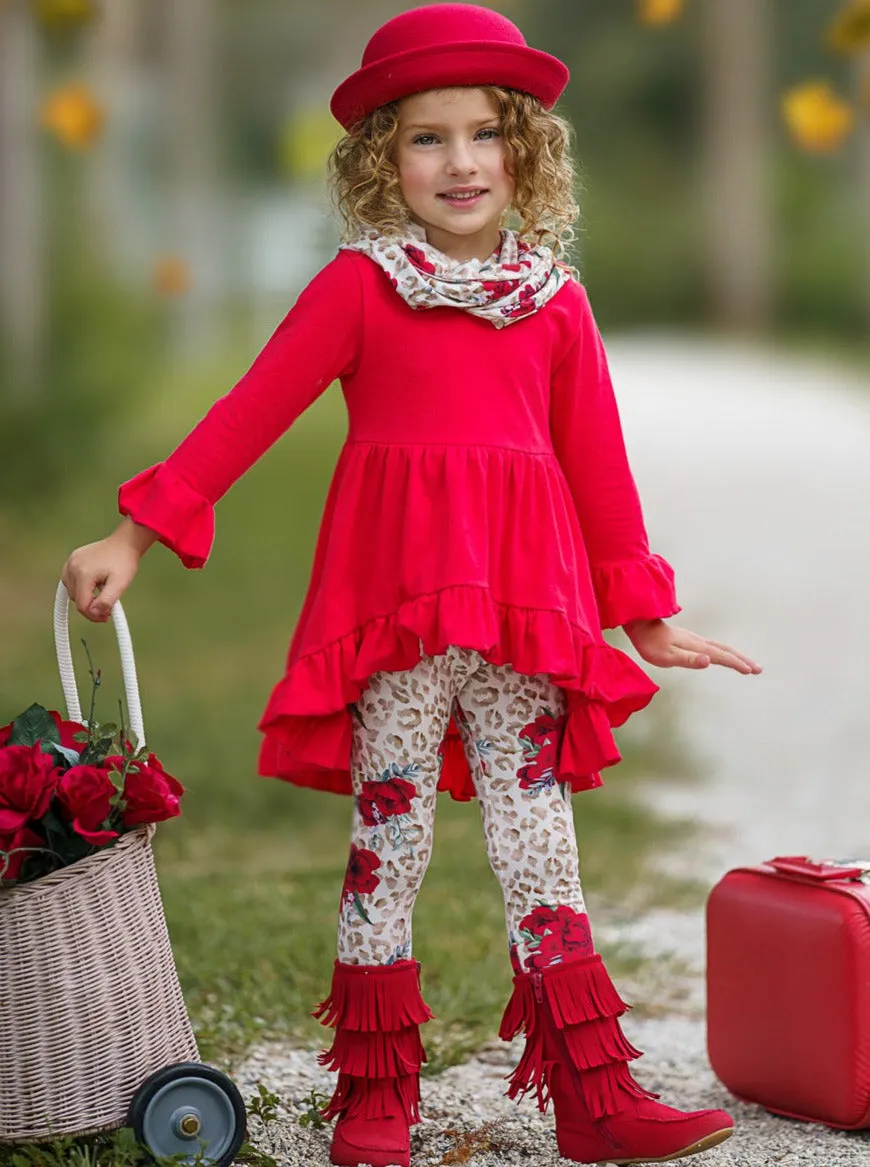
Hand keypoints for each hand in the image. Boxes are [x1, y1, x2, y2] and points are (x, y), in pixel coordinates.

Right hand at [61, 519, 156, 621]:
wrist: (125, 543)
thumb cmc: (124, 562)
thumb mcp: (120, 584)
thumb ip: (107, 600)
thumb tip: (94, 613)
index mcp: (83, 573)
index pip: (82, 605)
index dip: (94, 615)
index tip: (106, 617)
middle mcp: (72, 567)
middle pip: (76, 599)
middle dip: (91, 605)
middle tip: (108, 605)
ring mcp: (70, 561)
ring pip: (72, 591)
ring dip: (85, 596)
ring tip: (102, 591)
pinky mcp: (71, 559)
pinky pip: (70, 580)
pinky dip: (80, 587)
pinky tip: (93, 586)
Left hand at [623, 619, 761, 674]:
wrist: (641, 625)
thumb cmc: (651, 644)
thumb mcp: (667, 656)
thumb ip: (688, 660)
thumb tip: (708, 661)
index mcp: (696, 647)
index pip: (721, 656)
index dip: (736, 664)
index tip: (751, 671)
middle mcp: (699, 642)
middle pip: (726, 650)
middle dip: (743, 660)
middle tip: (758, 669)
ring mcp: (695, 640)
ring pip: (721, 647)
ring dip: (736, 656)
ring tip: (747, 664)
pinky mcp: (690, 640)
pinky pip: (714, 646)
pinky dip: (725, 652)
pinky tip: (723, 656)